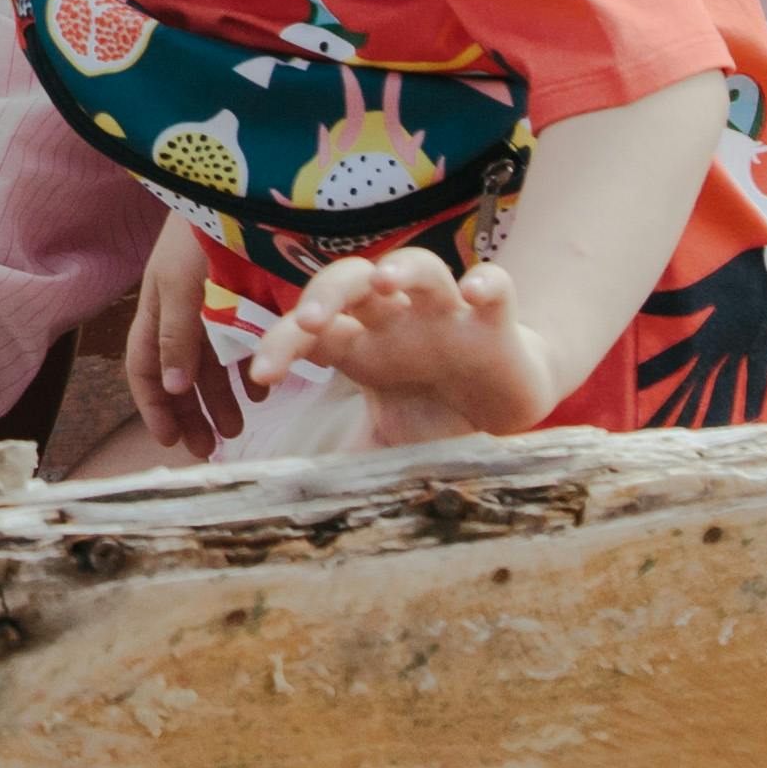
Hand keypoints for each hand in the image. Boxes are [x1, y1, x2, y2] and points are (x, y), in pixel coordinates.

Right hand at [126, 214, 247, 455]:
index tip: (169, 442)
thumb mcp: (182, 283)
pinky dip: (248, 372)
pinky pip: (239, 345)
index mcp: (156, 308)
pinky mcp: (242, 297)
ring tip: (237, 431)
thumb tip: (169, 387)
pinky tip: (263, 394)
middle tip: (207, 450)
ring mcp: (210, 305)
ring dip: (219, 400)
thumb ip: (175, 334)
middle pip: (177, 374)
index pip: (145, 368)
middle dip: (188, 414)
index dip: (153, 406)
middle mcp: (179, 311)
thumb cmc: (201, 230)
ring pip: (209, 364)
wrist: (236, 184)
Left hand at [249, 245, 552, 441]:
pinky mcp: (495, 323)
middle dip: (326, 292)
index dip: (282, 344)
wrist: (504, 403)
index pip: (311, 331)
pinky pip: (496, 287)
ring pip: (420, 266)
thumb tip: (296, 501)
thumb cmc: (434, 415)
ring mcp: (446, 315)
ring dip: (401, 267)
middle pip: (352, 280)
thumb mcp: (386, 444)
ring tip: (383, 279)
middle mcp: (397, 320)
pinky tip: (476, 291)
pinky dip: (489, 283)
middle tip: (310, 320)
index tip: (262, 375)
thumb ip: (348, 462)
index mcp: (361, 344)